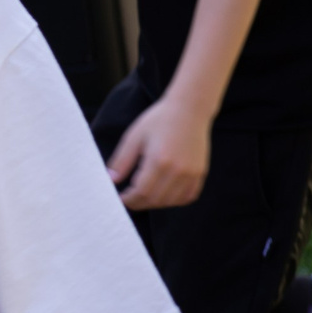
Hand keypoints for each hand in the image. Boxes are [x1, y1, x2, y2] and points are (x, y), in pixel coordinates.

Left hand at [108, 93, 210, 209]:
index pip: (141, 192)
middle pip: (155, 200)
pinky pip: (188, 196)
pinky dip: (174, 200)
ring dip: (155, 203)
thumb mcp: (134, 136)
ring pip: (171, 201)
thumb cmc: (159, 119)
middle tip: (129, 199)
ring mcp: (191, 173)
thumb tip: (111, 180)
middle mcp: (177, 170)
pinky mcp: (200, 173)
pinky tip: (164, 193)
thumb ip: (122, 160)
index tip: (120, 198)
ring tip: (145, 195)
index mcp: (159, 160)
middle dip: (139, 203)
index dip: (128, 199)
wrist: (190, 109)